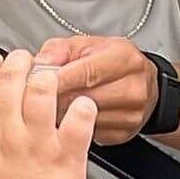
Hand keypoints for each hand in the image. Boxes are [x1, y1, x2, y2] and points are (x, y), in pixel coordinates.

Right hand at [0, 51, 93, 178]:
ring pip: (43, 89)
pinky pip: (79, 116)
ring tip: (56, 80)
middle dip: (19, 63)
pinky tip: (84, 109)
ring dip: (50, 78)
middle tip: (28, 62)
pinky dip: (84, 107)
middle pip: (8, 80)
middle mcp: (6, 139)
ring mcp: (37, 146)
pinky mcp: (67, 158)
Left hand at [35, 34, 159, 143]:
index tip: (34, 83)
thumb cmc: (113, 63)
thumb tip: (39, 62)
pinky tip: (70, 117)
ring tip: (53, 105)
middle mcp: (133, 87)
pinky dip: (74, 127)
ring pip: (84, 119)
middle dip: (56, 98)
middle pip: (84, 97)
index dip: (57, 79)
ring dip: (62, 114)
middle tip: (37, 97)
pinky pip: (90, 134)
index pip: (85, 72)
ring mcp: (131, 113)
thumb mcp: (88, 45)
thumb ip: (60, 50)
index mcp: (124, 58)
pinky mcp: (124, 133)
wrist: (145, 85)